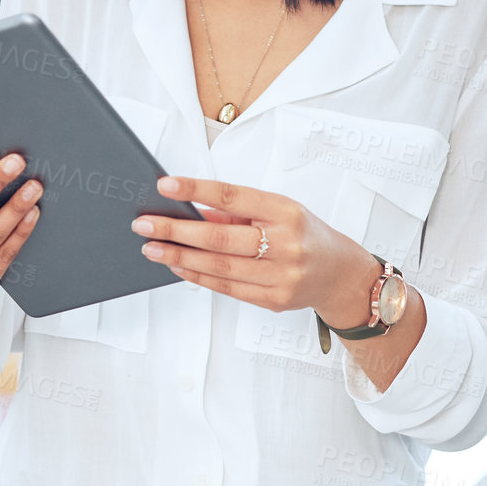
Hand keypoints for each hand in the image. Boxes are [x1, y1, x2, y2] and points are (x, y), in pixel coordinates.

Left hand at [130, 174, 380, 325]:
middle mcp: (286, 244)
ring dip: (180, 256)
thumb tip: (191, 210)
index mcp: (287, 212)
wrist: (341, 274)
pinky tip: (177, 266)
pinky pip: (228, 288)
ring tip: (152, 248)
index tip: (165, 185)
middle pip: (221, 237)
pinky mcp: (274, 300)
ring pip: (220, 266)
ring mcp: (281, 276)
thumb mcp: (280, 211)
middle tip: (144, 224)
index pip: (234, 197)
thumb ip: (238, 212)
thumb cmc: (304, 235)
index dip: (197, 190)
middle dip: (177, 230)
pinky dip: (198, 276)